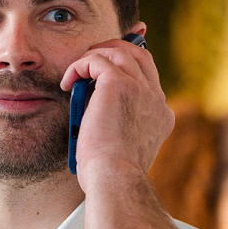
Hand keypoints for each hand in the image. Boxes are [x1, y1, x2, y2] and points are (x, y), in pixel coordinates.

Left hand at [60, 34, 172, 186]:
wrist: (114, 178)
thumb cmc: (110, 173)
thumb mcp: (122, 146)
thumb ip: (118, 124)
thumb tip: (94, 108)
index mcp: (160, 115)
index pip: (148, 80)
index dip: (129, 69)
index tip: (108, 68)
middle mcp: (156, 99)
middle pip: (140, 56)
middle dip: (115, 50)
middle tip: (92, 58)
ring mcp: (141, 89)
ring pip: (120, 52)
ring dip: (95, 56)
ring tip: (76, 70)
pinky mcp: (120, 85)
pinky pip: (97, 60)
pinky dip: (79, 66)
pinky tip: (67, 83)